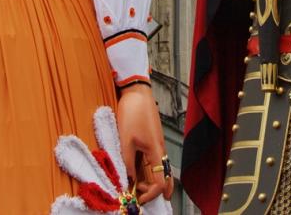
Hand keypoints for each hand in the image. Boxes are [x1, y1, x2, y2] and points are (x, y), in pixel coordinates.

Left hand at [116, 84, 173, 204]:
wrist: (137, 92)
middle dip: (154, 191)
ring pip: (159, 169)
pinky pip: (153, 160)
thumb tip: (129, 180)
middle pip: (164, 177)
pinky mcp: (152, 139)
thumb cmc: (132, 112)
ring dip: (149, 181)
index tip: (137, 198)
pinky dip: (147, 170)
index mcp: (156, 151)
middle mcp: (160, 149)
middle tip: (139, 197)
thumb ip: (128, 162)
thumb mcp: (126, 140)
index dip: (150, 194)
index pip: (161, 182)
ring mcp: (157, 144)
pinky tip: (136, 172)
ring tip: (135, 187)